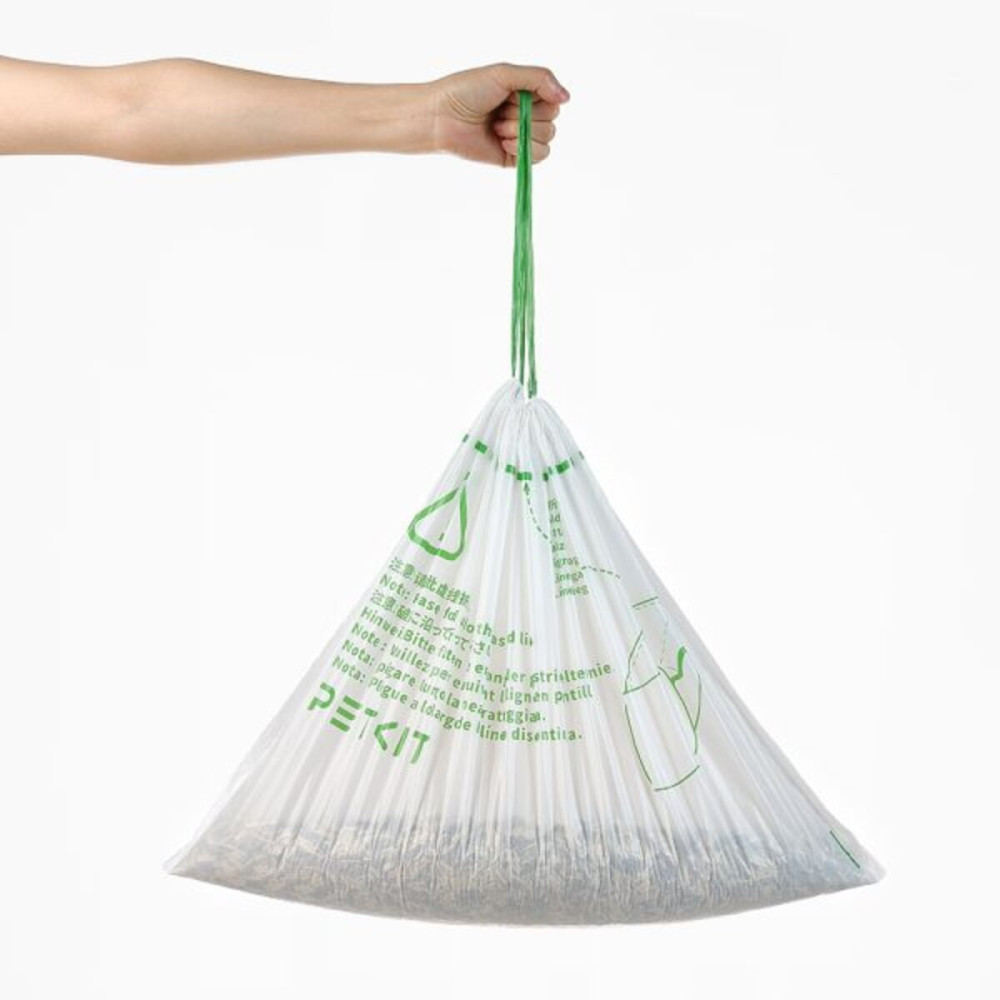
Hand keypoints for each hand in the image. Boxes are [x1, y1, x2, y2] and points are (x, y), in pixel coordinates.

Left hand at [429, 63, 569, 167]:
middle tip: (500, 111)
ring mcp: (520, 138)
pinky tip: (503, 142)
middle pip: (552, 120)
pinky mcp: (514, 159)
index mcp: (524, 93)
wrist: (441, 118)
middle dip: (527, 114)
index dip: (539, 97)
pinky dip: (523, 148)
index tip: (513, 94)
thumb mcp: (504, 73)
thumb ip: (539, 78)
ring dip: (521, 130)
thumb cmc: (466, 91)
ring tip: (497, 126)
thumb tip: (567, 97)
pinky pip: (539, 157)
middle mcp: (525, 115)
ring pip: (548, 138)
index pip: (553, 99)